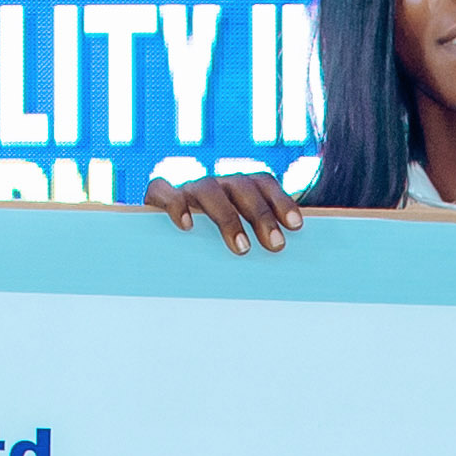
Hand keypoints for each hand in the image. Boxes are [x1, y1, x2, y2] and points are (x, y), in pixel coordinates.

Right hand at [147, 168, 301, 253]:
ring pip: (208, 188)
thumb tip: (293, 272)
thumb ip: (261, 243)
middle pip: (242, 187)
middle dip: (261, 216)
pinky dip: (175, 204)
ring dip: (228, 217)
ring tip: (242, 248)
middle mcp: (217, 185)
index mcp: (239, 188)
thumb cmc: (214, 246)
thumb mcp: (241, 241)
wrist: (164, 244)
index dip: (281, 200)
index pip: (263, 183)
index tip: (296, 226)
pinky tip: (186, 226)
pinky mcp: (159, 197)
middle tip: (276, 246)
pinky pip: (163, 190)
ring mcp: (189, 189)